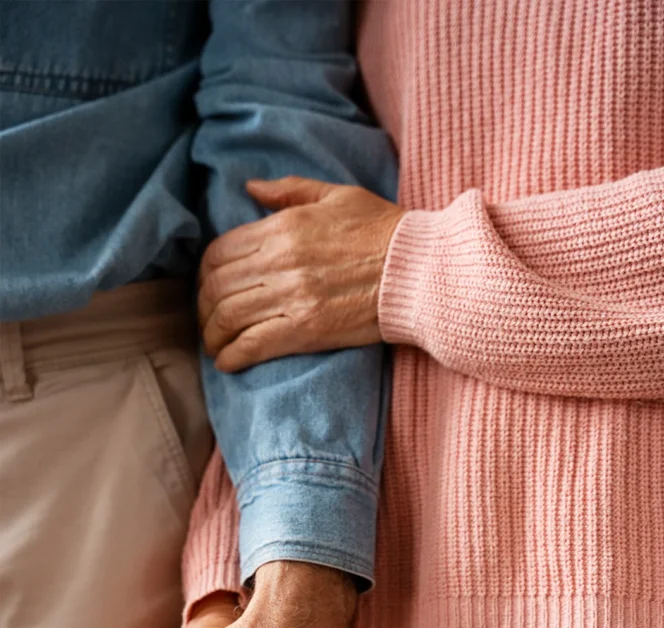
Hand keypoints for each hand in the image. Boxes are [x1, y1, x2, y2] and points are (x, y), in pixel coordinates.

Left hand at [198, 176, 403, 371]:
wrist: (418, 270)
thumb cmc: (384, 231)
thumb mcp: (336, 196)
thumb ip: (289, 191)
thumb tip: (250, 188)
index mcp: (283, 227)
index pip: (220, 252)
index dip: (205, 274)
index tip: (209, 288)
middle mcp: (280, 261)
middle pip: (217, 287)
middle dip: (203, 308)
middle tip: (207, 321)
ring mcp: (291, 297)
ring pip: (228, 317)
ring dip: (213, 335)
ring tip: (215, 345)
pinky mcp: (305, 329)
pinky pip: (253, 344)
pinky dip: (232, 355)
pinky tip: (227, 362)